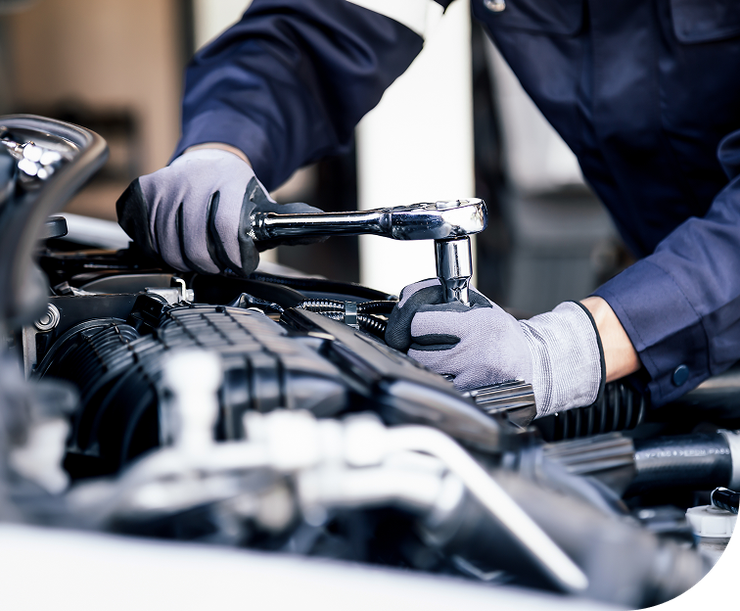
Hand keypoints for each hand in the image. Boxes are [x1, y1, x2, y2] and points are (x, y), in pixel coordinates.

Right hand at [116, 148, 321, 275]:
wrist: (209, 161)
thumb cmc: (239, 192)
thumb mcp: (267, 205)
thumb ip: (293, 221)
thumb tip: (323, 229)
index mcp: (228, 182)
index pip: (227, 233)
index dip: (234, 259)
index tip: (240, 265)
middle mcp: (192, 181)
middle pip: (194, 248)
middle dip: (211, 266)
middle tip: (220, 266)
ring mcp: (164, 186)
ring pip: (167, 248)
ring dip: (184, 261)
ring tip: (200, 255)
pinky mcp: (142, 194)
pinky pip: (145, 238)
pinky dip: (159, 249)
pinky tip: (175, 243)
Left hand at [385, 279, 603, 416]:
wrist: (536, 366)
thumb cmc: (501, 334)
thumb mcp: (480, 306)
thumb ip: (444, 298)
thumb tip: (406, 297)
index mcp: (477, 324)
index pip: (419, 322)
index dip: (415, 321)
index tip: (422, 322)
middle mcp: (474, 352)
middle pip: (415, 350)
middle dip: (415, 344)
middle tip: (429, 341)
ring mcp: (472, 379)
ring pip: (423, 371)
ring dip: (424, 364)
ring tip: (441, 357)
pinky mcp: (471, 398)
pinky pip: (437, 387)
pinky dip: (437, 380)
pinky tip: (450, 373)